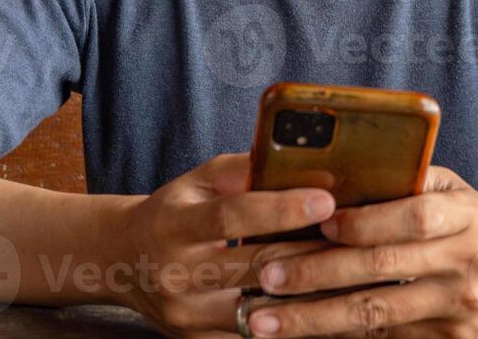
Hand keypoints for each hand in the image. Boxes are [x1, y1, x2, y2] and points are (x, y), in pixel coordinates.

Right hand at [108, 153, 341, 336]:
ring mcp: (185, 315)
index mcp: (173, 224)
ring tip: (349, 276)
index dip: (281, 209)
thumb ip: (241, 171)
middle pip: (252, 267)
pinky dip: (289, 322)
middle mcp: (175, 274)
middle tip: (356, 241)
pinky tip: (322, 307)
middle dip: (309, 255)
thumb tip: (299, 157)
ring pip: (259, 310)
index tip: (326, 200)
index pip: (231, 216)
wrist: (121, 262)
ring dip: (307, 295)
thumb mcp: (196, 182)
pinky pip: (253, 336)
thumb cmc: (173, 212)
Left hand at [241, 166, 477, 337]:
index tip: (317, 223)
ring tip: (264, 319)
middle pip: (382, 271)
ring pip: (377, 317)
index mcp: (467, 219)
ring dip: (314, 319)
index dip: (363, 222)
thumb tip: (352, 167)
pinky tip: (305, 338)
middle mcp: (466, 265)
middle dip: (316, 274)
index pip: (412, 217)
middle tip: (266, 276)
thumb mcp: (467, 198)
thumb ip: (419, 182)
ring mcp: (460, 313)